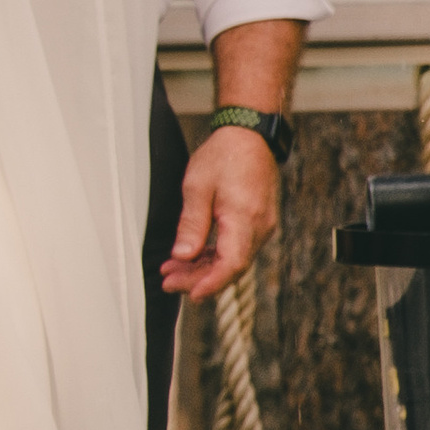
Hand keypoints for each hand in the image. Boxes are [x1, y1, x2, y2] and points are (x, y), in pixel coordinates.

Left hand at [159, 126, 279, 302]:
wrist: (249, 136)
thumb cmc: (224, 155)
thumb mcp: (197, 187)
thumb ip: (191, 224)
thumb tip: (183, 256)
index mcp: (244, 217)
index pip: (231, 264)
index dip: (211, 283)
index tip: (190, 294)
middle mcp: (259, 226)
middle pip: (231, 267)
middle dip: (198, 278)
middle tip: (168, 280)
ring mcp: (262, 226)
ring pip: (233, 259)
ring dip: (204, 267)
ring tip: (173, 269)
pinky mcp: (258, 223)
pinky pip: (237, 247)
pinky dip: (215, 255)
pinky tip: (192, 256)